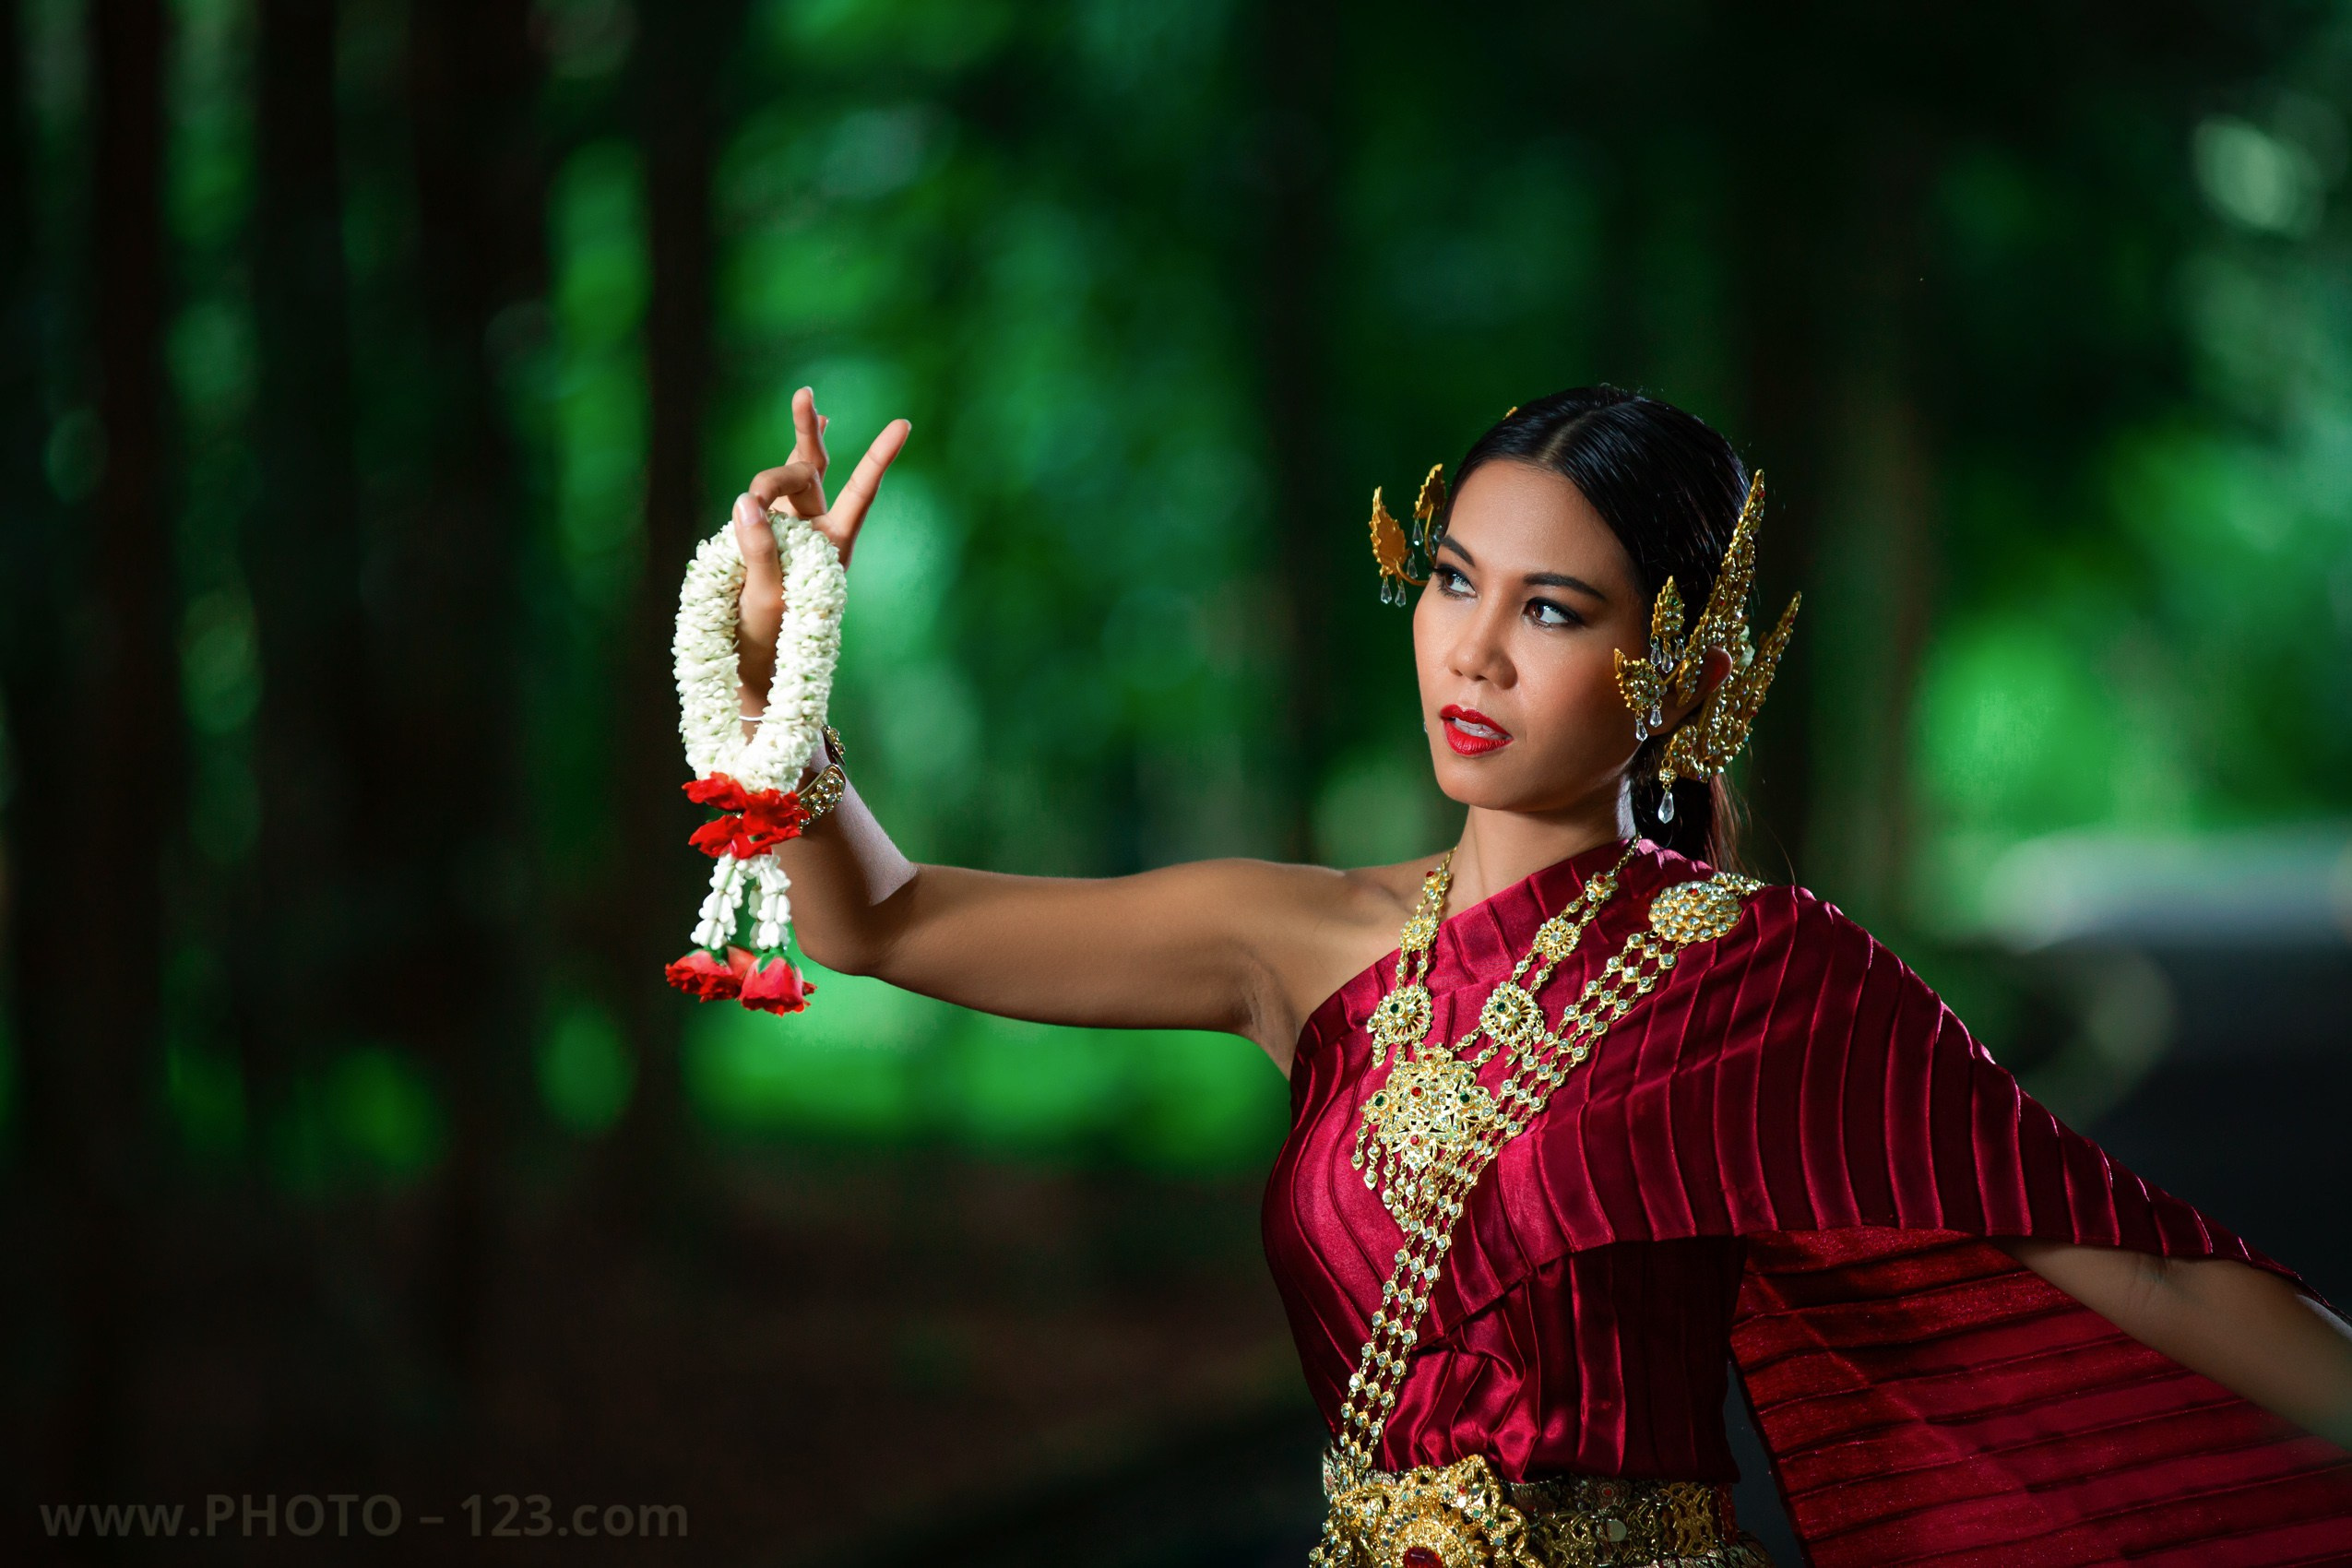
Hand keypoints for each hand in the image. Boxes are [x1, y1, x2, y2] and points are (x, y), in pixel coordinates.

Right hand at [731, 386, 910, 716]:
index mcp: (833, 543)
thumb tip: (746, 501)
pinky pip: (762, 495)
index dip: (878, 457)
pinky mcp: (760, 533)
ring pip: (784, 478)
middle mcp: (815, 529)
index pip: (859, 492)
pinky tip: (783, 447)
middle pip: (813, 470)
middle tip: (805, 394)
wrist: (755, 667)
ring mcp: (787, 528)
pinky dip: (767, 473)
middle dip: (809, 433)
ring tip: (756, 490)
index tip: (904, 423)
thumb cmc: (772, 640)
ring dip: (775, 465)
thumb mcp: (768, 598)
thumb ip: (760, 549)